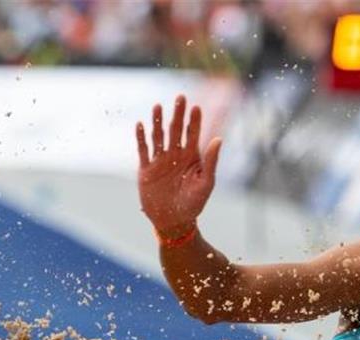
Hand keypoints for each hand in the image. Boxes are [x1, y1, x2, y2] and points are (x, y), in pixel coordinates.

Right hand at [135, 95, 222, 236]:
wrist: (173, 222)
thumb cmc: (193, 204)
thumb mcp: (205, 183)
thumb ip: (210, 161)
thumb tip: (219, 139)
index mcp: (191, 158)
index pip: (193, 134)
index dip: (194, 120)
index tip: (196, 106)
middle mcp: (175, 156)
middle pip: (176, 130)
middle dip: (178, 114)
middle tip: (180, 97)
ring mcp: (160, 161)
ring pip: (158, 136)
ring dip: (158, 122)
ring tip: (158, 106)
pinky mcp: (147, 169)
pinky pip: (143, 150)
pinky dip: (141, 138)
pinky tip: (140, 125)